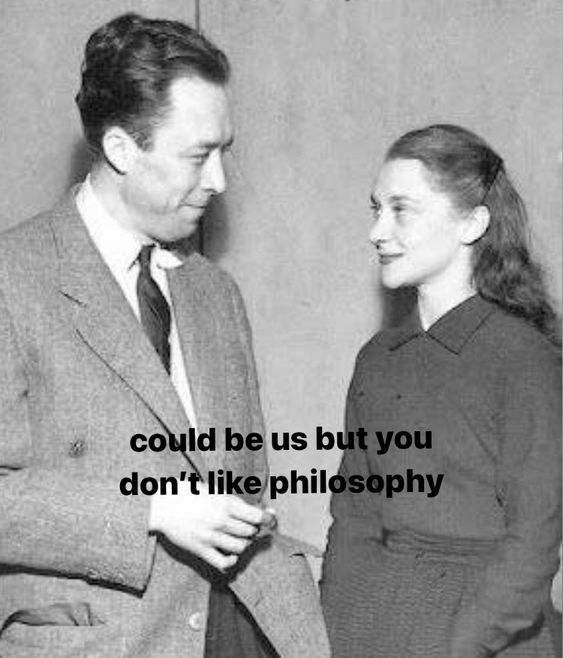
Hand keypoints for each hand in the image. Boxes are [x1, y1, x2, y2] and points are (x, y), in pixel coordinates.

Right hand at [148, 481, 266, 570]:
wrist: (162, 506)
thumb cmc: (188, 494)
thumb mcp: (213, 490)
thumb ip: (233, 501)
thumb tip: (254, 509)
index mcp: (224, 503)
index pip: (256, 516)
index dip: (266, 518)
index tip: (268, 518)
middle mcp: (220, 521)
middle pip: (250, 532)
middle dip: (252, 530)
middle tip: (247, 526)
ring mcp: (210, 537)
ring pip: (240, 547)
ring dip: (244, 543)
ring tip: (238, 537)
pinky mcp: (201, 550)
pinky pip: (223, 563)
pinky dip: (232, 561)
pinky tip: (232, 554)